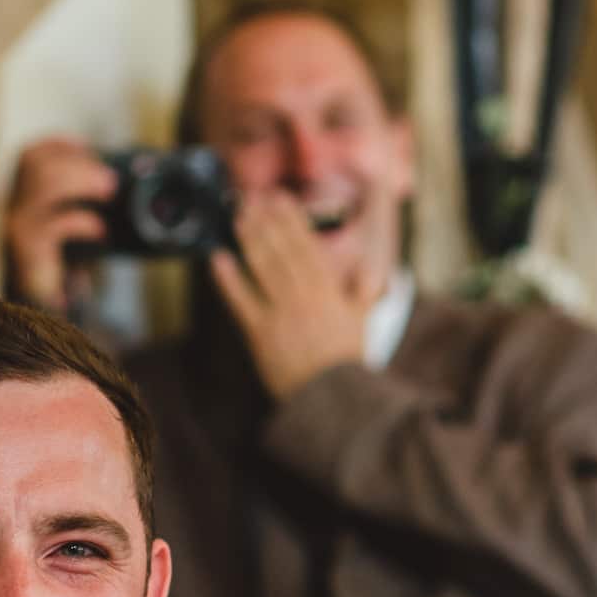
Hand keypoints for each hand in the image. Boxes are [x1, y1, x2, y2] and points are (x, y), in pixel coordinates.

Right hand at [3, 137, 116, 309]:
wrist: (40, 304)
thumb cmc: (57, 259)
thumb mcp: (63, 221)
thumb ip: (75, 199)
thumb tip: (114, 180)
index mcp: (18, 194)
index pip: (31, 154)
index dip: (60, 146)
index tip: (90, 151)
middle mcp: (12, 205)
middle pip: (38, 164)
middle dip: (78, 164)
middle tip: (109, 179)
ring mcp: (17, 225)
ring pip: (43, 185)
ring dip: (82, 181)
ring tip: (108, 191)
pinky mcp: (28, 248)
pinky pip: (56, 224)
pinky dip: (83, 221)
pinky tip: (101, 231)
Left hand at [210, 190, 372, 398]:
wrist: (333, 398)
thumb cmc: (348, 361)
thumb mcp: (363, 321)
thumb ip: (366, 290)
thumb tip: (378, 268)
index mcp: (328, 290)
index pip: (306, 245)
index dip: (291, 218)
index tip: (281, 198)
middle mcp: (303, 296)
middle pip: (281, 249)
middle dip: (266, 220)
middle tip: (253, 197)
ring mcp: (280, 313)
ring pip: (262, 267)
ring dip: (248, 238)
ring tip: (238, 216)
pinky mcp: (261, 334)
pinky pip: (241, 301)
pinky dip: (228, 279)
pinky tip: (217, 258)